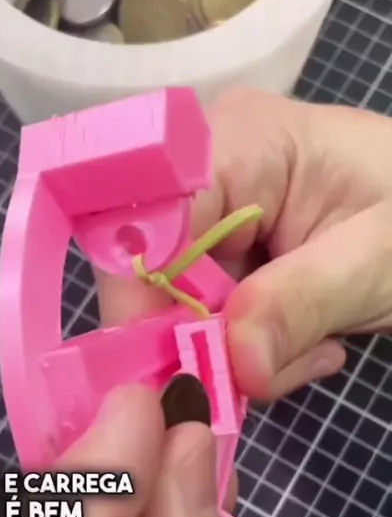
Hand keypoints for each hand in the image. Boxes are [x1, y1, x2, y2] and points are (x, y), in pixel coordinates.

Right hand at [96, 90, 391, 399]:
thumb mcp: (377, 261)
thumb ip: (300, 304)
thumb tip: (232, 362)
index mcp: (240, 143)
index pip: (153, 215)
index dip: (147, 291)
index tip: (184, 360)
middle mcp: (209, 174)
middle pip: (153, 268)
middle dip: (201, 335)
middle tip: (265, 373)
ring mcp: (216, 219)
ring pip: (176, 306)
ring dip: (234, 351)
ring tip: (312, 353)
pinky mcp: (228, 258)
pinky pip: (206, 317)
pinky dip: (248, 350)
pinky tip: (305, 346)